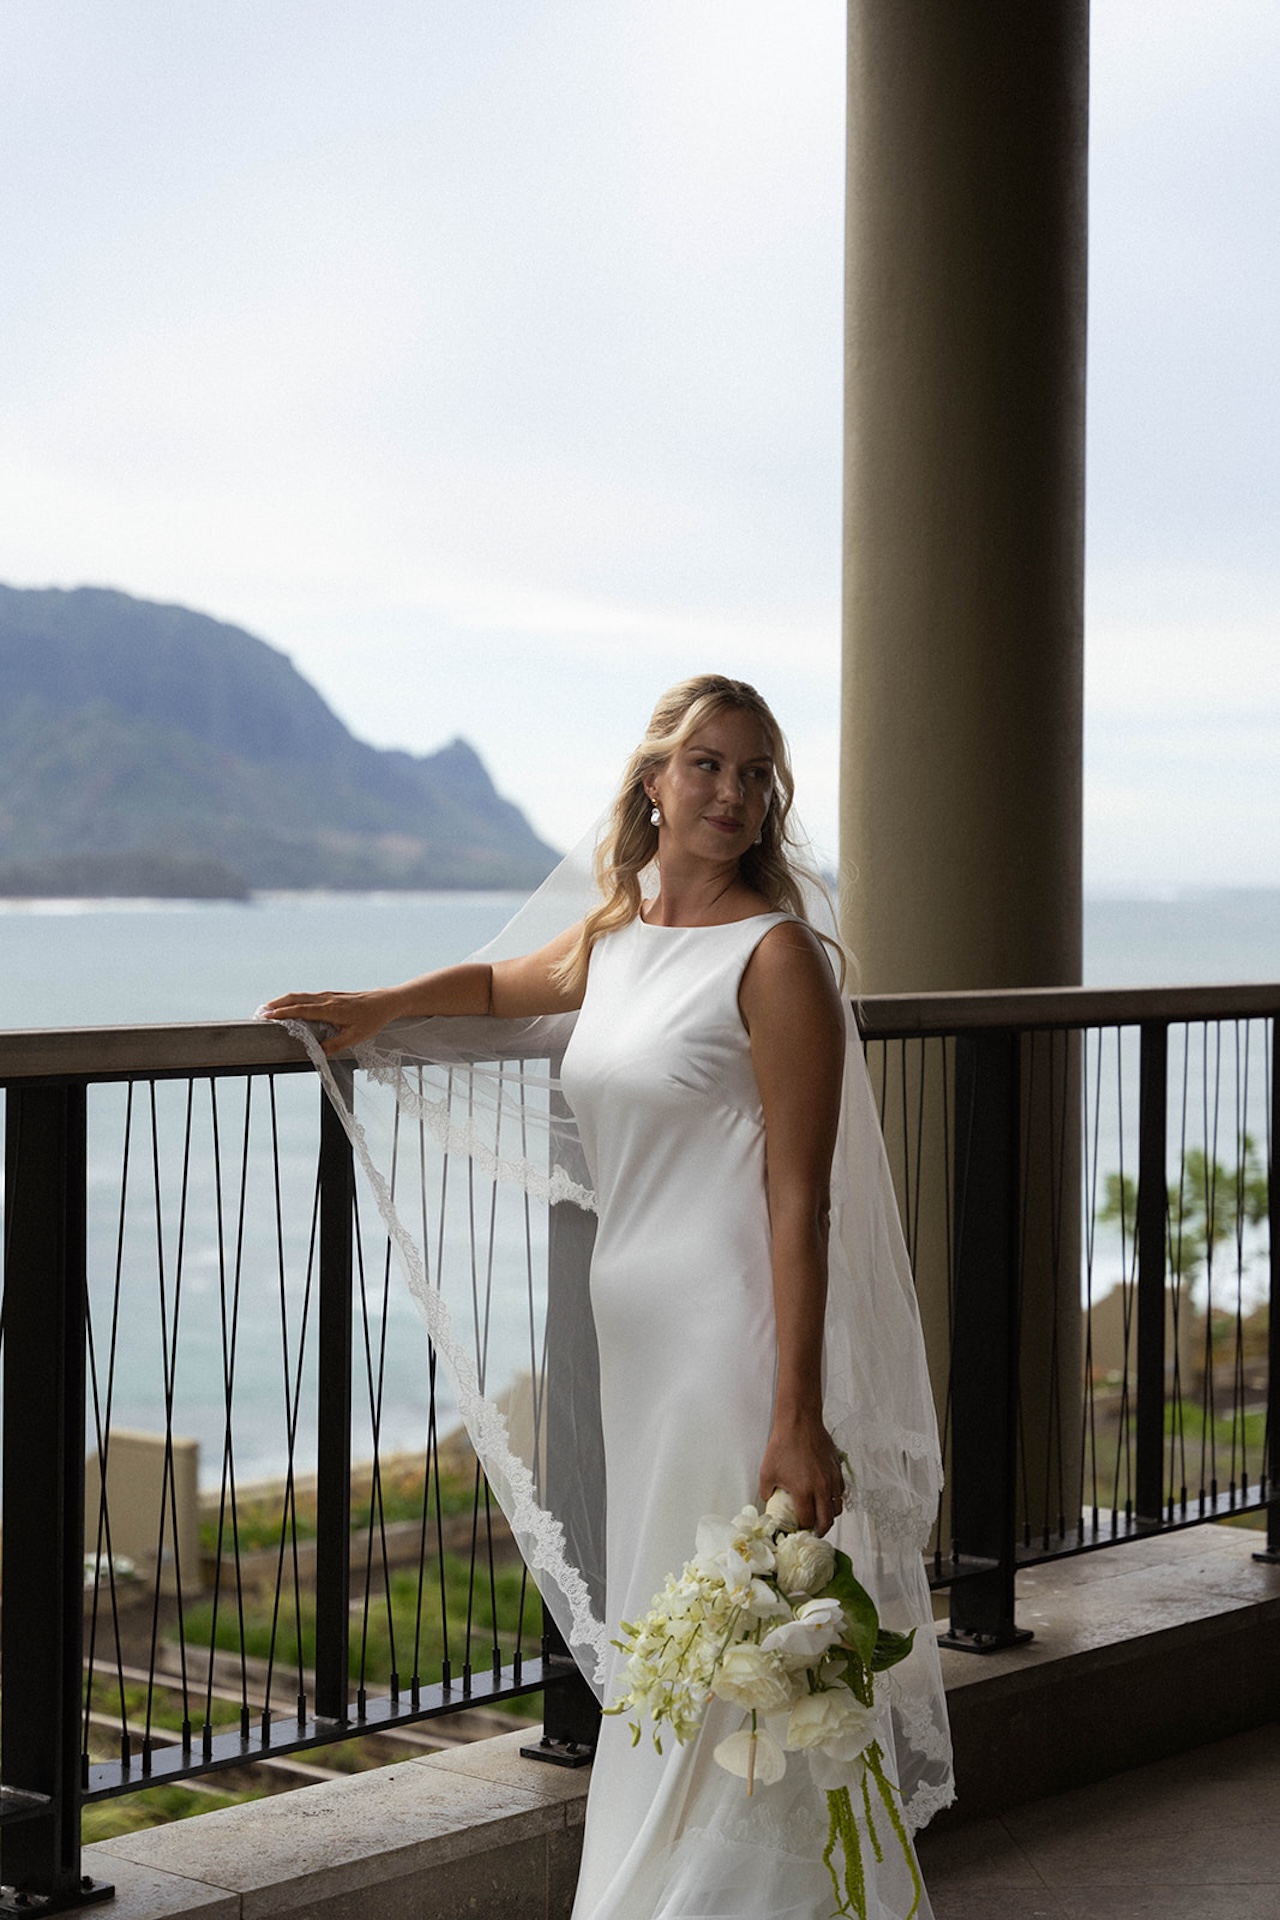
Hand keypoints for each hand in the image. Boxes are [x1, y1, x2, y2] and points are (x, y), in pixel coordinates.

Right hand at [261, 988, 397, 1056]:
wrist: (385, 1002)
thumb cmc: (372, 1019)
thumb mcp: (356, 1037)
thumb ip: (335, 1044)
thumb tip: (317, 1051)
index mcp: (331, 1009)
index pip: (302, 1010)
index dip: (283, 1013)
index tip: (268, 1017)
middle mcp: (327, 1000)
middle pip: (296, 998)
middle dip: (277, 1004)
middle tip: (260, 1012)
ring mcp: (328, 996)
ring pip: (301, 995)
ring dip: (283, 1000)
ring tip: (269, 1008)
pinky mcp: (331, 995)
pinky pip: (308, 996)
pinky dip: (294, 999)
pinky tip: (288, 1005)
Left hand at [759, 1412, 845, 1536]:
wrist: (799, 1422)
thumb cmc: (782, 1445)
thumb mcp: (766, 1471)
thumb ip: (767, 1491)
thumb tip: (769, 1500)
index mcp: (803, 1492)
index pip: (808, 1521)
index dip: (804, 1529)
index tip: (799, 1530)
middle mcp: (821, 1488)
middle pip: (827, 1520)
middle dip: (820, 1530)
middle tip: (814, 1532)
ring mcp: (831, 1479)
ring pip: (837, 1507)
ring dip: (830, 1515)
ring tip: (821, 1515)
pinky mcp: (837, 1469)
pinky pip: (840, 1491)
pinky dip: (835, 1498)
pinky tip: (827, 1496)